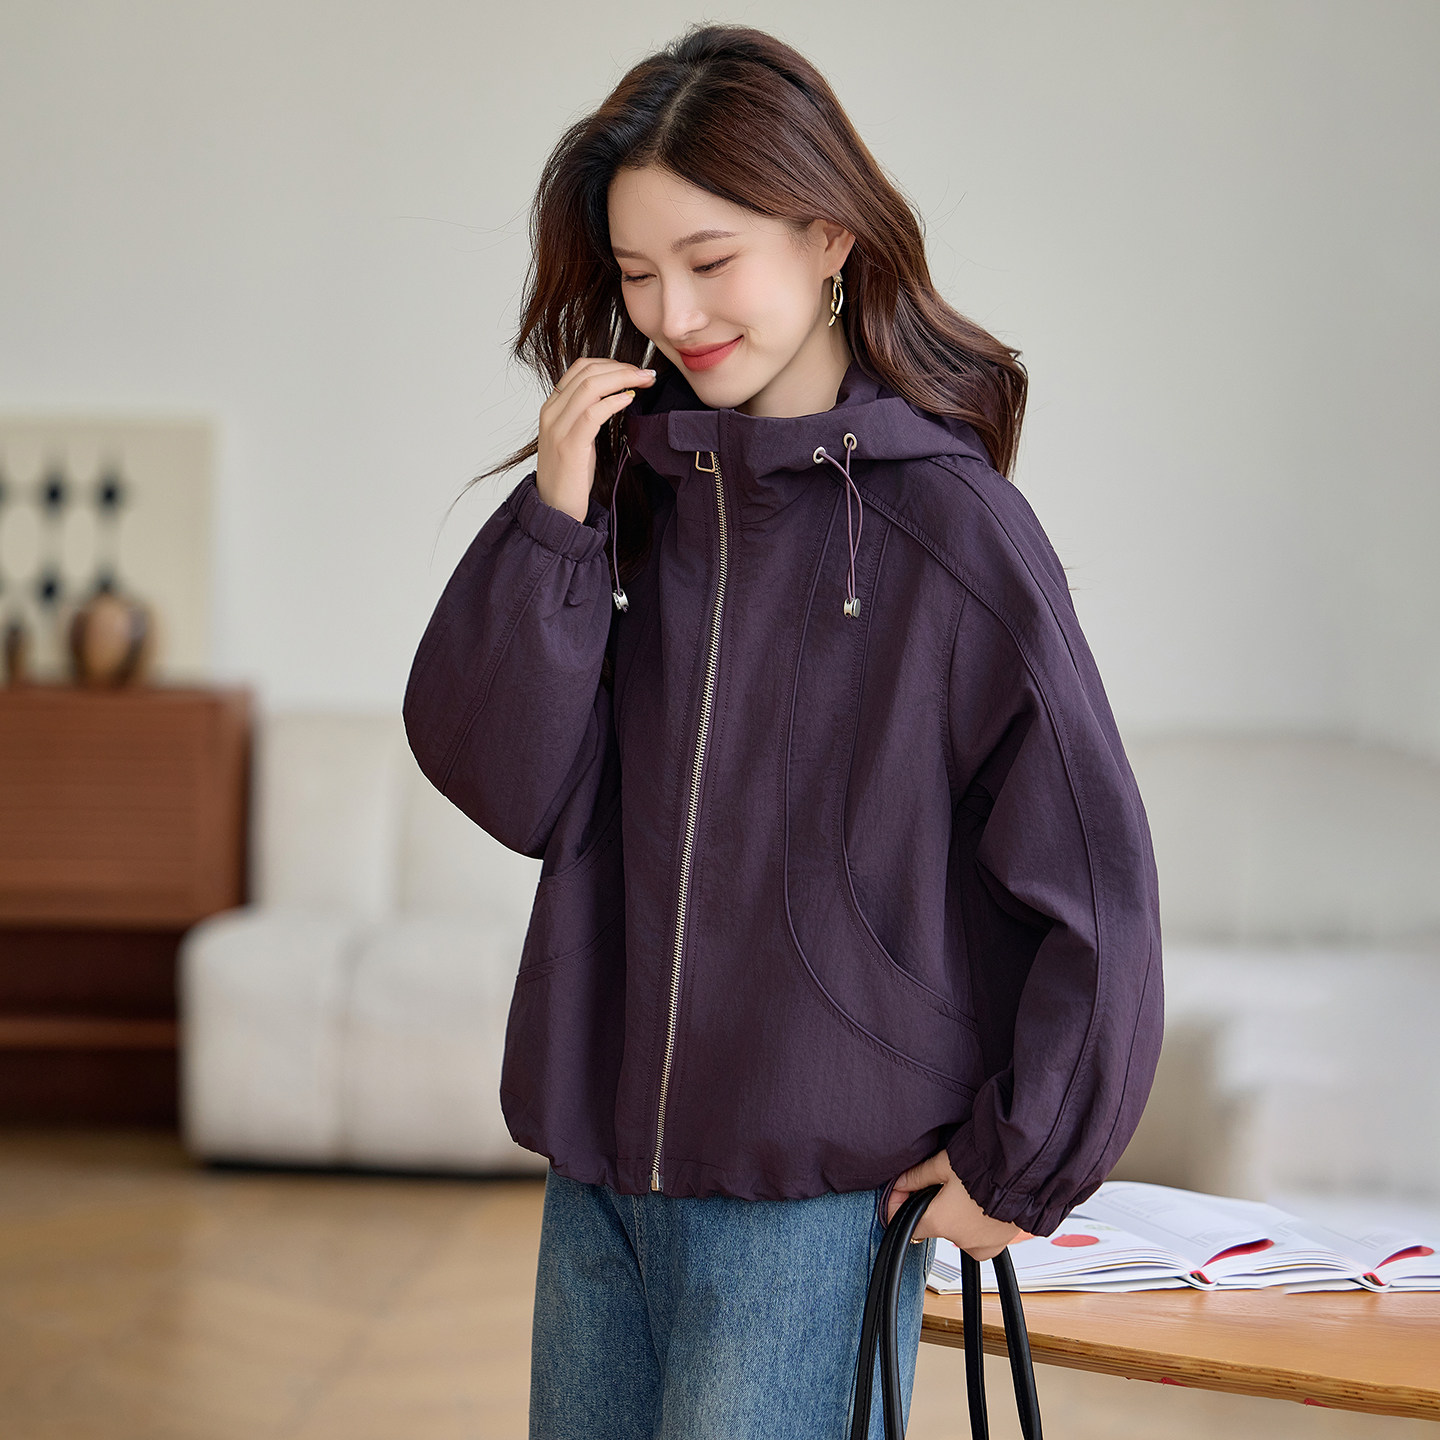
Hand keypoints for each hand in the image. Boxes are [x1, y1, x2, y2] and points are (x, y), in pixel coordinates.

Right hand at [537, 358, 655, 521]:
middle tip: (647, 374)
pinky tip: (629, 401)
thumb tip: (616, 395)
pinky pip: (593, 414)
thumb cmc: (571, 476)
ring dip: (623, 379)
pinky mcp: (569, 446)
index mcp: (552, 407)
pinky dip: (614, 403)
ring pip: (590, 387)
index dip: (611, 363)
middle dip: (622, 368)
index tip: (635, 370)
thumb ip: (588, 414)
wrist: (554, 509)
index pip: (580, 368)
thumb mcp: (577, 437)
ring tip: (645, 382)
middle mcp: (552, 413)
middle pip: (587, 373)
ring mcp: (558, 428)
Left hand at [884, 1147, 1032, 1260]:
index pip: (906, 1225)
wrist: (1025, 1175)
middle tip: (942, 1183)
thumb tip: (900, 1183)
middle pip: (934, 1225)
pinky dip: (977, 1225)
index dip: (899, 1206)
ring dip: (956, 1216)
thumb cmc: (985, 1167)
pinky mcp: (998, 1245)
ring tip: (967, 1191)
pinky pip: (979, 1239)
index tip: (902, 1193)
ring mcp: (981, 1246)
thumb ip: (917, 1176)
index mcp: (939, 1222)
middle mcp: (958, 1240)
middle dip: (933, 1206)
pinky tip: (982, 1205)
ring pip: (957, 1232)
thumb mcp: (943, 1164)